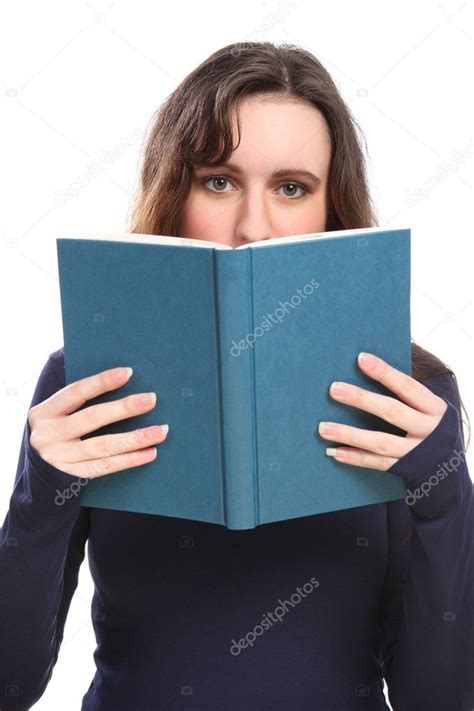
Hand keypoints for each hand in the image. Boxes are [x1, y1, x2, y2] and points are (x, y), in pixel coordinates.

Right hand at [28, 366, 168, 478]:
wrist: (36, 468)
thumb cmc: (57, 428)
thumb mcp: (57, 412)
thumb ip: (79, 398)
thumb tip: (123, 376)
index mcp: (44, 412)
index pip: (76, 392)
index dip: (102, 381)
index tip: (128, 372)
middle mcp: (47, 435)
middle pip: (92, 418)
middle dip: (124, 408)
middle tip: (151, 399)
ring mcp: (58, 458)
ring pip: (102, 447)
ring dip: (134, 438)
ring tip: (160, 431)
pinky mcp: (70, 476)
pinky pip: (105, 467)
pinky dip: (129, 460)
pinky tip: (150, 453)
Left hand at [317, 351, 447, 470]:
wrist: (450, 468)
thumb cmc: (431, 426)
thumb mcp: (428, 408)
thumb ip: (406, 393)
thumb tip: (368, 366)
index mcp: (435, 408)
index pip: (408, 386)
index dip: (385, 373)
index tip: (361, 358)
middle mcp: (429, 430)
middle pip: (392, 412)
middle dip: (361, 399)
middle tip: (333, 389)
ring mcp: (417, 453)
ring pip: (380, 442)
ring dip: (349, 434)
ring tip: (323, 428)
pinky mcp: (406, 470)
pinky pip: (377, 464)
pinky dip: (355, 457)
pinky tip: (335, 451)